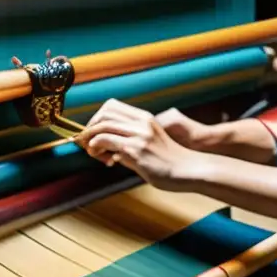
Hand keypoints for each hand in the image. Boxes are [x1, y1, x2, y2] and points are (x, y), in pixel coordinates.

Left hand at [75, 99, 197, 191]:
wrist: (188, 170)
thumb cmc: (170, 160)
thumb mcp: (151, 141)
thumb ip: (131, 139)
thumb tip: (109, 149)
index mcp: (144, 118)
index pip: (111, 106)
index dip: (97, 118)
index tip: (94, 133)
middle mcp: (141, 123)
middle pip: (104, 114)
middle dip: (90, 128)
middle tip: (88, 143)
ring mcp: (138, 136)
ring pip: (102, 127)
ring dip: (90, 140)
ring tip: (93, 152)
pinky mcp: (135, 150)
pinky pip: (105, 142)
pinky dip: (97, 149)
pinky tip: (105, 160)